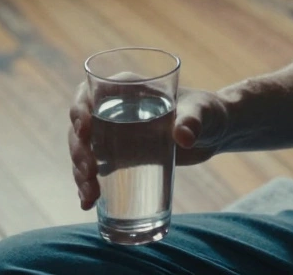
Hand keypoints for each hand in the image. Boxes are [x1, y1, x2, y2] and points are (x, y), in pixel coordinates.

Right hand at [69, 81, 231, 210]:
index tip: (83, 130)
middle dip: (78, 150)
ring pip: (84, 151)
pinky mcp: (119, 156)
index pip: (88, 93)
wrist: (215, 133)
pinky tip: (88, 204)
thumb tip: (184, 138)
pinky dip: (88, 186)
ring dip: (79, 173)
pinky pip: (95, 169)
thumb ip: (193, 120)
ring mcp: (113, 134)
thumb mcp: (202, 112)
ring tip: (89, 196)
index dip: (78, 110)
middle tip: (89, 172)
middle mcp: (113, 109)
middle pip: (80, 127)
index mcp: (126, 89)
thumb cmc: (208, 112)